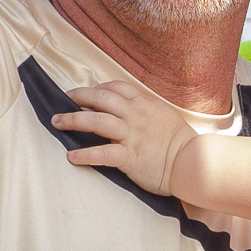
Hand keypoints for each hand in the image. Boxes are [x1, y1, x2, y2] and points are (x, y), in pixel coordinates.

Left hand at [52, 81, 197, 195]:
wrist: (194, 162)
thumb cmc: (182, 143)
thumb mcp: (165, 116)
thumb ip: (147, 109)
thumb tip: (130, 107)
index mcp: (145, 104)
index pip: (116, 87)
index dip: (98, 87)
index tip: (87, 91)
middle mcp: (135, 116)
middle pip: (101, 98)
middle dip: (78, 97)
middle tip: (64, 100)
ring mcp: (131, 135)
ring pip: (96, 121)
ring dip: (72, 120)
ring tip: (57, 122)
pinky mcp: (130, 157)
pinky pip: (102, 153)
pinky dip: (84, 154)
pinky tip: (71, 156)